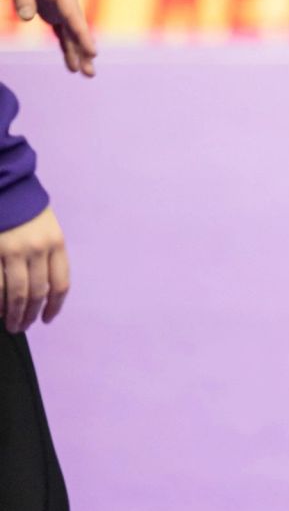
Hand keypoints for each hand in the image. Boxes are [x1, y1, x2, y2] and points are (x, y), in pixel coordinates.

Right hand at [0, 204, 69, 332]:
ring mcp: (14, 250)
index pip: (61, 284)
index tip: (47, 319)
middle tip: (23, 327)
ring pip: (18, 294)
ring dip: (15, 314)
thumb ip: (47, 253)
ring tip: (11, 324)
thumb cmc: (22, 207)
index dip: (54, 307)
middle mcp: (38, 248)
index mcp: (56, 242)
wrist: (3, 184)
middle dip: (32, 315)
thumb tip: (42, 289)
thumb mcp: (45, 226)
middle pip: (39, 293)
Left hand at [2, 0, 97, 75]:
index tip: (92, 52)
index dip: (83, 35)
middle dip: (84, 51)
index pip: (73, 14)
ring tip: (86, 74)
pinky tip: (74, 65)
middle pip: (78, 29)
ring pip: (73, 34)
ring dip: (79, 54)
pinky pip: (65, 34)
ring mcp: (63, 8)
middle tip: (90, 72)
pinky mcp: (56, 14)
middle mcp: (67, 1)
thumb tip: (27, 18)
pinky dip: (69, 49)